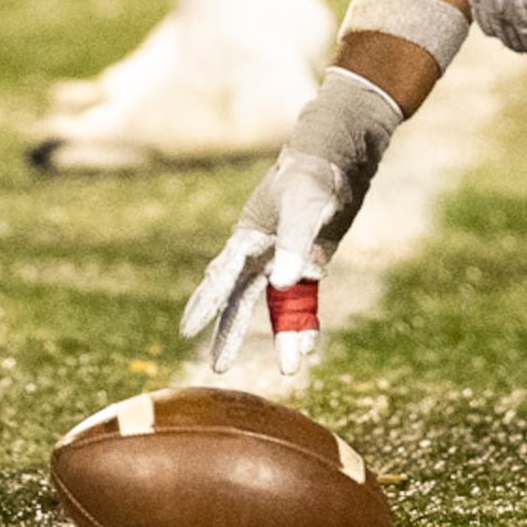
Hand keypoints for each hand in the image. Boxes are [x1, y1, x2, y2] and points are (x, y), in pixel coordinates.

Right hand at [181, 67, 402, 375]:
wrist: (340, 157)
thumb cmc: (314, 176)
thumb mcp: (305, 208)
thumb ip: (294, 245)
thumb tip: (283, 286)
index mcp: (248, 236)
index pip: (221, 277)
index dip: (205, 303)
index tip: (187, 330)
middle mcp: (262, 252)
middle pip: (239, 299)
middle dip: (228, 332)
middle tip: (217, 367)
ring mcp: (285, 259)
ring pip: (275, 306)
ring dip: (282, 336)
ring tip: (290, 369)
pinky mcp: (310, 262)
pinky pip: (303, 300)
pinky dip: (306, 321)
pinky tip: (312, 346)